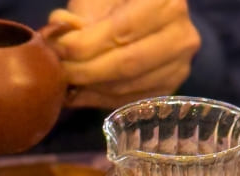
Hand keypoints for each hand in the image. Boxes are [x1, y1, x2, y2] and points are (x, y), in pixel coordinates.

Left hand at [48, 0, 200, 108]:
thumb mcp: (100, 0)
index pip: (122, 30)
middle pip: (126, 63)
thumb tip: (58, 30)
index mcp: (167, 2)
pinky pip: (127, 102)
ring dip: (88, 87)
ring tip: (65, 81)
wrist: (145, 23)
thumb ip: (79, 14)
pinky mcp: (167, 90)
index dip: (85, 44)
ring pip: (125, 86)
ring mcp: (178, 67)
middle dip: (84, 70)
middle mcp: (182, 36)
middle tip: (58, 71)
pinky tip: (78, 93)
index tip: (57, 50)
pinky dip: (97, 99)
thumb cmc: (118, 6)